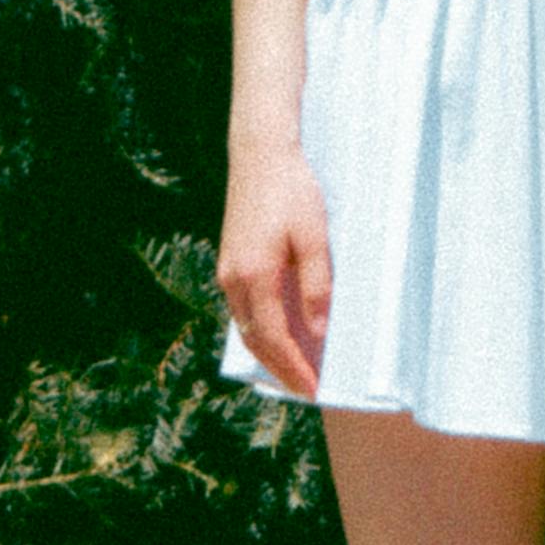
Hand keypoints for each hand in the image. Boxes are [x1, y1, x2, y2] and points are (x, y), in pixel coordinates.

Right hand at [218, 138, 335, 400]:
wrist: (260, 154)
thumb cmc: (293, 191)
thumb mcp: (314, 239)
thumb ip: (315, 288)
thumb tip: (317, 335)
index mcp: (254, 277)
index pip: (274, 339)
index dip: (293, 368)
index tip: (313, 390)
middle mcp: (233, 280)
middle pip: (255, 341)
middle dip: (280, 369)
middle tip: (306, 390)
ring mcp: (227, 272)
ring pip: (246, 328)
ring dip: (269, 353)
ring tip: (295, 371)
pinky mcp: (230, 262)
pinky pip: (243, 311)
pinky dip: (260, 332)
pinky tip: (279, 336)